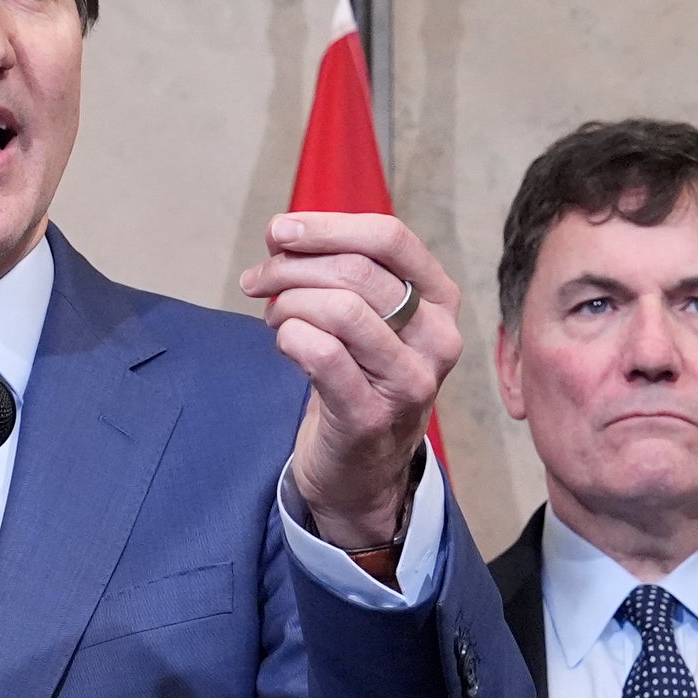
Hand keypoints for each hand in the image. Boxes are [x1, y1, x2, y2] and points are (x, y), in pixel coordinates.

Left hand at [250, 211, 460, 550]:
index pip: (390, 238)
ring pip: (340, 308)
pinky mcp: (372, 416)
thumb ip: (336, 272)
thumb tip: (284, 234)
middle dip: (292, 266)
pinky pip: (323, 354)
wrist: (361, 471)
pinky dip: (290, 338)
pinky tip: (283, 344)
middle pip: (357, 271)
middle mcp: (436, 338)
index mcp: (439, 300)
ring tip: (274, 318)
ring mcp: (410, 380)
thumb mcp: (365, 319)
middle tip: (258, 281)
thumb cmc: (359, 381)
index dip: (329, 226)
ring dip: (288, 303)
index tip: (280, 231)